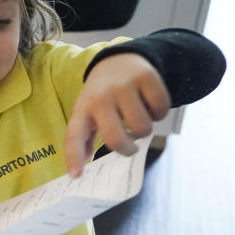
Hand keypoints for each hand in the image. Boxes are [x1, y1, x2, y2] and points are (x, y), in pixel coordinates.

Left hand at [64, 53, 169, 176]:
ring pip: (143, 127)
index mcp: (82, 109)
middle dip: (127, 148)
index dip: (73, 156)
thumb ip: (82, 138)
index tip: (76, 176)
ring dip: (145, 129)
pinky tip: (150, 104)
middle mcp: (100, 96)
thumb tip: (77, 169)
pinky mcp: (145, 76)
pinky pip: (161, 109)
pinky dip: (160, 112)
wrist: (118, 59)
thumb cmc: (102, 94)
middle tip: (130, 144)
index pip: (73, 135)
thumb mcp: (87, 112)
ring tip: (138, 117)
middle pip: (115, 138)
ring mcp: (123, 85)